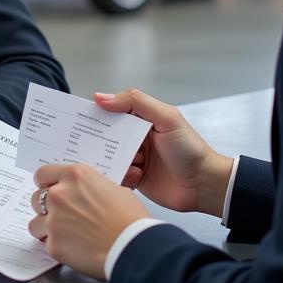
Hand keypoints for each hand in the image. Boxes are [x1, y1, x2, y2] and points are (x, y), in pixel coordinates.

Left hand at [27, 164, 147, 279]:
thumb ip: (90, 187)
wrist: (132, 247)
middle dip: (46, 207)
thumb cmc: (130, 218)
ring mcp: (54, 220)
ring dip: (46, 228)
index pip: (43, 173)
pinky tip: (72, 247)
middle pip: (36, 198)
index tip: (48, 189)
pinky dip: (56, 246)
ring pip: (35, 223)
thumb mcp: (113, 188)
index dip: (46, 183)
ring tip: (64, 234)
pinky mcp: (54, 245)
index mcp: (75, 176)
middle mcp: (60, 195)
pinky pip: (46, 244)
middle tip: (61, 214)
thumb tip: (84, 193)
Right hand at [96, 89, 233, 216]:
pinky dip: (120, 176)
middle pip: (106, 136)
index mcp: (141, 119)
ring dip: (109, 160)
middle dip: (97, 140)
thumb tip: (102, 97)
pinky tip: (134, 176)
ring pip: (109, 157)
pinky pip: (116, 176)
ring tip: (115, 161)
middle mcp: (135, 138)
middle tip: (84, 144)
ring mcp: (134, 159)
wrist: (204, 185)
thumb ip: (136, 102)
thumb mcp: (166, 117)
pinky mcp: (134, 179)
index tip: (78, 117)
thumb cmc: (190, 148)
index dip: (96, 113)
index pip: (112, 112)